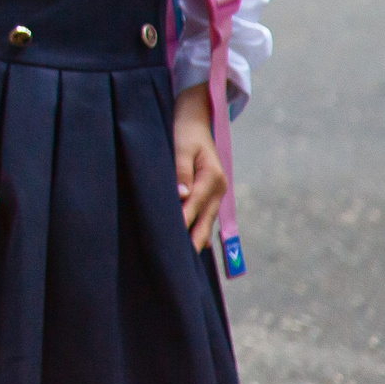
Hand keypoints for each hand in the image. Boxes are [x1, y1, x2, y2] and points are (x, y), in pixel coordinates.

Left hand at [173, 83, 226, 252]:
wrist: (194, 118)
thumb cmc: (184, 131)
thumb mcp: (181, 146)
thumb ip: (180, 170)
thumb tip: (180, 195)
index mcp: (211, 179)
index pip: (193, 208)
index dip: (179, 225)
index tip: (167, 242)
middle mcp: (217, 190)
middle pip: (204, 224)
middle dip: (190, 242)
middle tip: (174, 264)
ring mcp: (215, 194)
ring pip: (205, 224)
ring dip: (193, 240)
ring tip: (178, 262)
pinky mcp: (208, 195)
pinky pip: (202, 218)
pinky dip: (194, 230)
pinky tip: (184, 245)